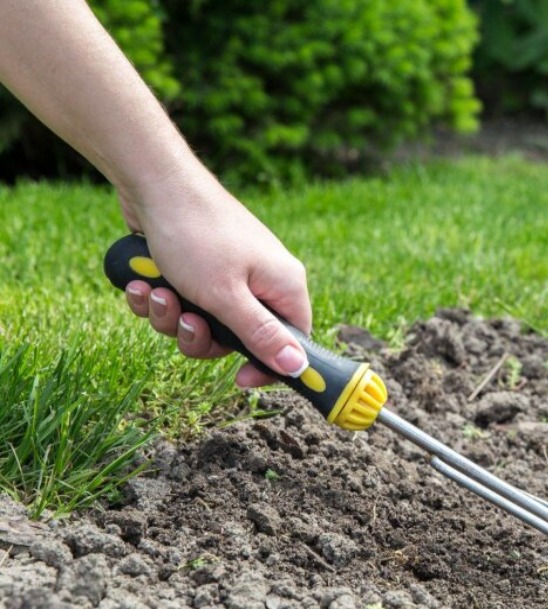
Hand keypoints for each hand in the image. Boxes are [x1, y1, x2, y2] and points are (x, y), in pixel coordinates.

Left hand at [118, 170, 311, 387]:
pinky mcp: (200, 266)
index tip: (239, 379)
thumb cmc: (196, 236)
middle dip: (200, 336)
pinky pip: (184, 301)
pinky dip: (159, 297)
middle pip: (239, 338)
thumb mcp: (226, 297)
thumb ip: (261, 336)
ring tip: (153, 292)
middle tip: (185, 319)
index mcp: (284, 285)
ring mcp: (230, 272)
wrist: (153, 182)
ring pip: (204, 322)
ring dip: (171, 316)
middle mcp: (262, 280)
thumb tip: (299, 368)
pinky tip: (140, 281)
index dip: (267, 365)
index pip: (292, 342)